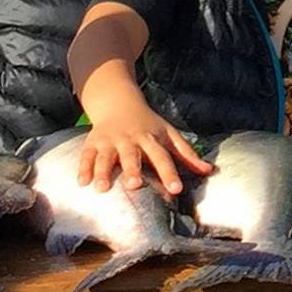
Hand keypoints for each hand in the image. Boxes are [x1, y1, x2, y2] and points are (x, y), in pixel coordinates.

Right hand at [75, 111, 210, 195]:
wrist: (118, 102)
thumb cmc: (148, 124)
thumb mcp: (169, 134)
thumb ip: (187, 154)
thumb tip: (209, 170)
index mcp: (151, 139)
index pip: (163, 157)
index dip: (170, 173)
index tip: (176, 189)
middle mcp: (130, 139)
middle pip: (132, 156)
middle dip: (132, 170)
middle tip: (134, 185)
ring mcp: (110, 141)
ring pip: (106, 156)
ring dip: (103, 171)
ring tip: (102, 188)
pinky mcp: (93, 142)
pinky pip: (86, 155)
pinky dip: (83, 168)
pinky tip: (82, 182)